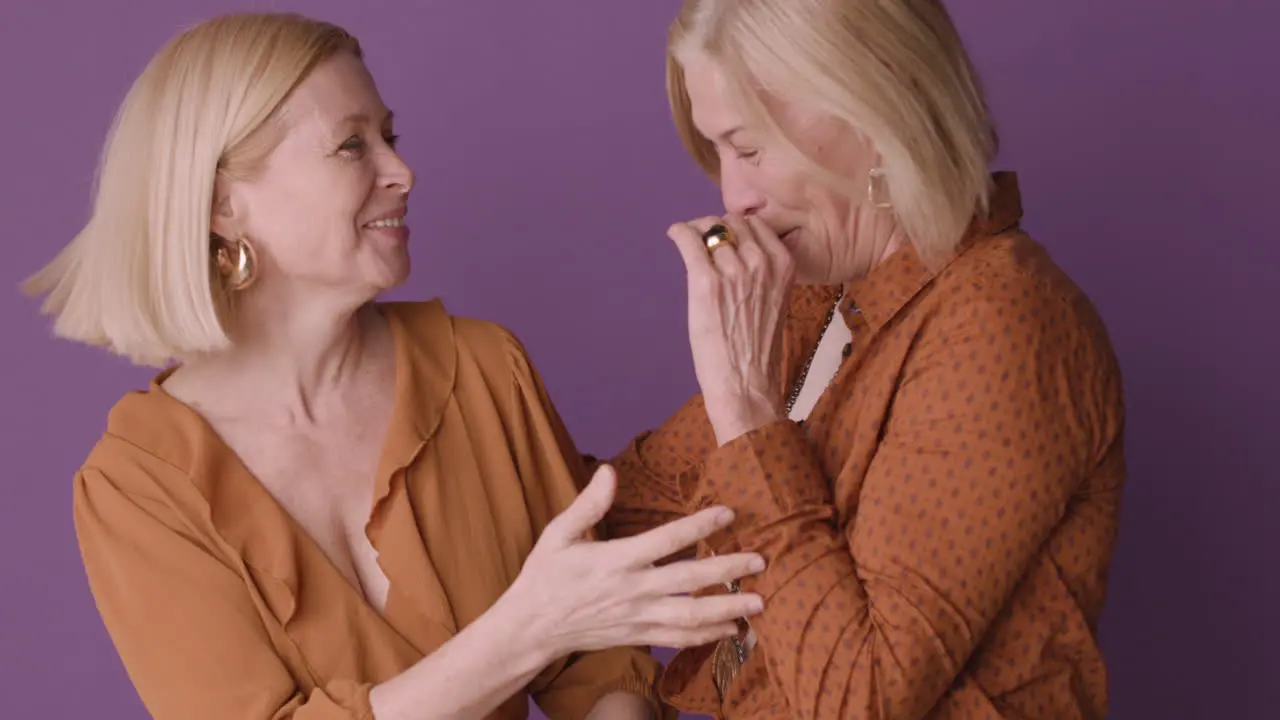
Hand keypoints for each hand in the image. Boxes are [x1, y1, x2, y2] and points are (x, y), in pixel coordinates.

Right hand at [504, 464, 765, 658]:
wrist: (530, 628)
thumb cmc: (545, 575)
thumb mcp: (558, 533)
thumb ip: (588, 504)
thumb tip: (608, 471)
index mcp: (615, 560)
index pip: (665, 540)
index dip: (699, 526)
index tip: (729, 513)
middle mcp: (631, 590)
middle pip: (688, 580)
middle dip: (727, 571)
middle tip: (760, 560)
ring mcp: (636, 617)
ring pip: (690, 615)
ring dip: (727, 608)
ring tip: (759, 602)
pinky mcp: (637, 636)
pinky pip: (678, 639)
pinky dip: (707, 636)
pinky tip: (732, 629)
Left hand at [667, 213, 795, 444]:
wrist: (747, 383)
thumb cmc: (759, 351)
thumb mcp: (775, 302)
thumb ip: (763, 274)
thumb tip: (736, 253)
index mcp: (784, 265)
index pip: (756, 225)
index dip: (736, 229)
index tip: (724, 238)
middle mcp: (761, 262)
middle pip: (731, 223)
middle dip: (715, 228)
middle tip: (703, 242)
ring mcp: (733, 270)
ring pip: (709, 228)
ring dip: (696, 233)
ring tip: (688, 243)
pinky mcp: (706, 281)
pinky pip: (688, 240)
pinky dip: (679, 233)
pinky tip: (674, 236)